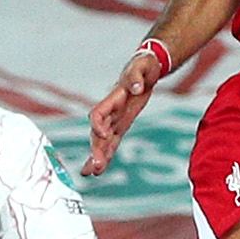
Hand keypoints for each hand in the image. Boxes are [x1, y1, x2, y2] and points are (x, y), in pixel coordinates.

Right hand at [80, 48, 168, 177]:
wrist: (147, 67)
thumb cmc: (144, 65)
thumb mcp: (143, 66)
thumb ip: (137, 76)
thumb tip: (136, 87)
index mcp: (113, 98)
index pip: (97, 114)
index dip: (97, 125)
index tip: (104, 135)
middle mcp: (110, 111)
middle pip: (97, 133)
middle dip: (95, 150)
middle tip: (95, 167)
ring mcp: (115, 119)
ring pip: (102, 141)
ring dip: (97, 156)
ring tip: (91, 173)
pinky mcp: (122, 124)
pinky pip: (112, 142)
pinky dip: (106, 155)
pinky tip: (99, 169)